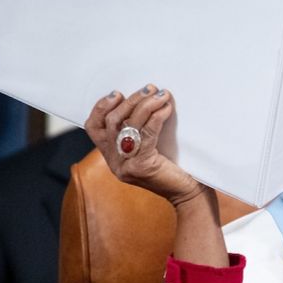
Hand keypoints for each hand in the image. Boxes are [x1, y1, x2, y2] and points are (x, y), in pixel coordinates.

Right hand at [85, 85, 203, 205]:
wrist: (189, 195)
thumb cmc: (175, 168)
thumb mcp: (151, 148)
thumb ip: (140, 131)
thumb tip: (144, 98)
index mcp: (112, 157)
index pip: (94, 128)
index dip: (102, 107)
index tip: (118, 93)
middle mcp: (115, 163)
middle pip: (112, 123)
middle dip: (131, 101)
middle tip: (149, 88)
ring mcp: (127, 166)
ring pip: (128, 126)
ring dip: (145, 105)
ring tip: (162, 94)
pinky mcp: (143, 167)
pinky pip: (146, 134)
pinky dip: (156, 117)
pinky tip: (166, 108)